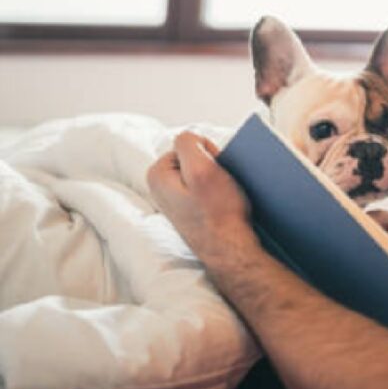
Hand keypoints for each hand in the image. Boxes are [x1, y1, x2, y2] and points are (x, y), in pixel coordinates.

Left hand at [147, 131, 257, 264]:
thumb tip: (187, 138)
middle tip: (220, 186)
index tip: (215, 173)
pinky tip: (224, 205)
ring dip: (218, 179)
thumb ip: (188, 142)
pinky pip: (206, 188)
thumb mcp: (203, 168)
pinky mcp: (188, 210)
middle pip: (194, 157)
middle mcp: (160, 188)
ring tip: (224, 196)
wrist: (230, 250)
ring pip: (202, 173)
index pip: (189, 143)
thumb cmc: (219, 213)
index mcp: (156, 174)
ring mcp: (174, 200)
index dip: (208, 153)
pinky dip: (218, 192)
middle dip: (212, 166)